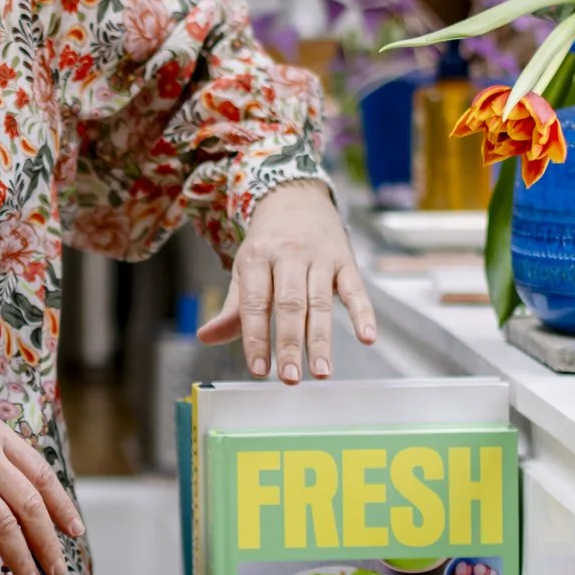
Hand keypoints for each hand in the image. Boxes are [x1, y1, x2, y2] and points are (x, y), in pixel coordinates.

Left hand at [196, 181, 376, 382]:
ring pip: (320, 302)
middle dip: (290, 343)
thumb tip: (207, 337)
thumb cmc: (268, 242)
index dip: (256, 338)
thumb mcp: (245, 268)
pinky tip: (367, 338)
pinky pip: (356, 289)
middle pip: (290, 305)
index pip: (255, 303)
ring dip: (322, 339)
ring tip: (322, 371)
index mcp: (257, 258)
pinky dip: (363, 314)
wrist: (296, 197)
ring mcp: (320, 258)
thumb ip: (233, 308)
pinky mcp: (346, 260)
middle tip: (291, 377)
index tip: (259, 369)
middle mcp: (289, 256)